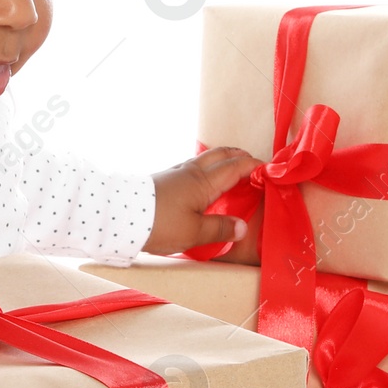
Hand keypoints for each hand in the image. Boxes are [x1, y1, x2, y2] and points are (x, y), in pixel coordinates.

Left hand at [143, 146, 262, 260]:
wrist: (120, 216)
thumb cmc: (159, 224)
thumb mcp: (193, 232)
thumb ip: (220, 228)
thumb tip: (242, 227)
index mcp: (204, 182)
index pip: (236, 167)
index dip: (254, 166)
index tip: (268, 170)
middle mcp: (191, 171)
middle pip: (221, 154)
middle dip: (239, 155)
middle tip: (252, 162)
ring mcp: (175, 172)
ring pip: (205, 158)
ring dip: (222, 159)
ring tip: (230, 169)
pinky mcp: (164, 179)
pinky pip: (191, 166)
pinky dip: (205, 167)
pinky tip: (201, 180)